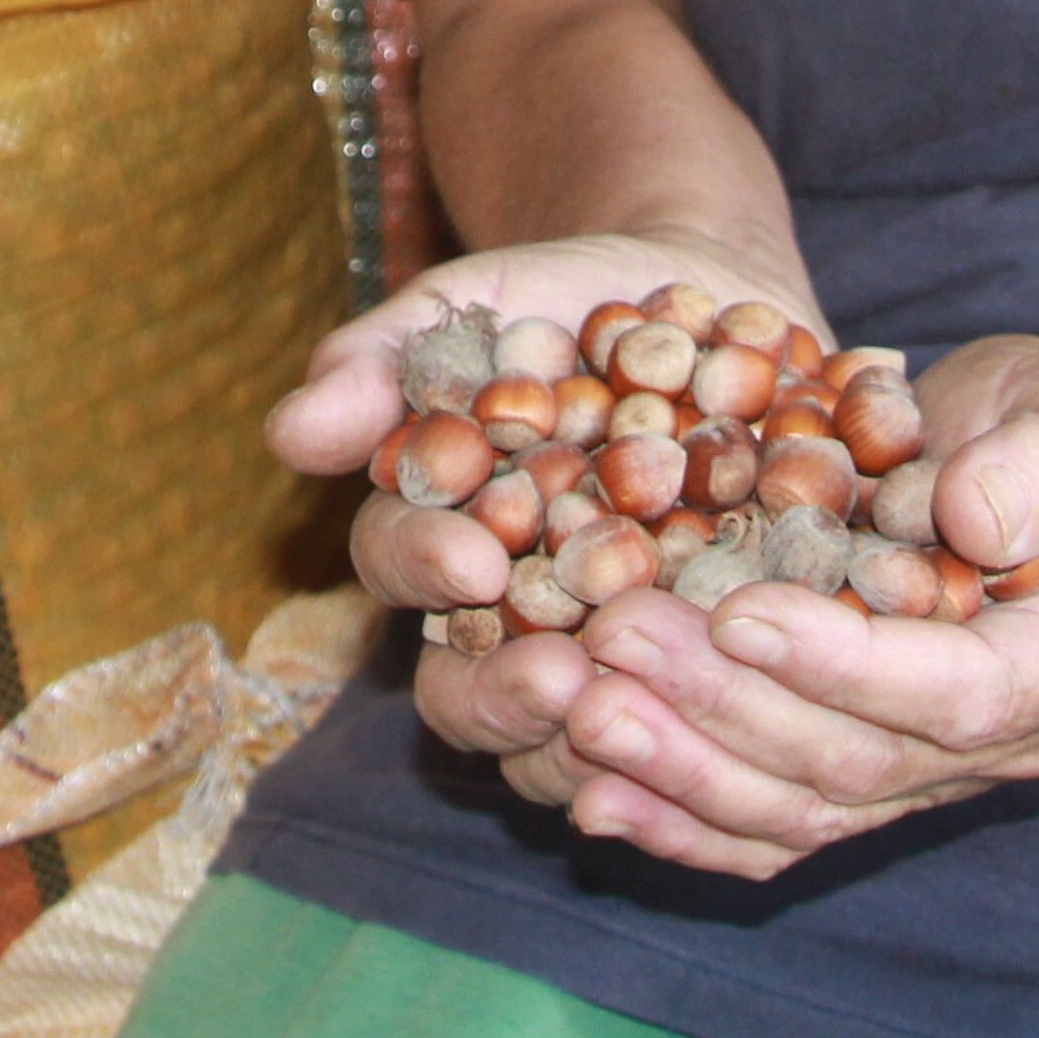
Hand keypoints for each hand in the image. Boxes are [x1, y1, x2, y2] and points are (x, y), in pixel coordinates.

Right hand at [279, 231, 819, 798]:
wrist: (702, 291)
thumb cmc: (558, 297)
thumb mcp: (471, 304)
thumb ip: (383, 362)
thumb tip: (289, 433)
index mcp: (434, 540)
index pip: (399, 575)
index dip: (426, 573)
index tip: (473, 560)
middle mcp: (508, 621)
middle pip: (475, 697)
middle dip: (510, 697)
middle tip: (562, 681)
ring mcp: (605, 653)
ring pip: (578, 747)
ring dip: (608, 741)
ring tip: (654, 707)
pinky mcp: (705, 666)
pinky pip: (696, 735)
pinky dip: (716, 741)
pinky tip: (750, 723)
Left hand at [518, 331, 1038, 879]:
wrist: (1024, 467)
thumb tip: (971, 517)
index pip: (960, 693)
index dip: (845, 665)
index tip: (738, 613)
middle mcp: (1005, 748)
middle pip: (856, 763)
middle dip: (725, 709)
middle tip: (612, 644)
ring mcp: (925, 780)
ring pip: (797, 811)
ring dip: (681, 770)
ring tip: (580, 713)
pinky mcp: (856, 786)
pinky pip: (767, 830)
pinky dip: (679, 822)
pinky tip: (590, 796)